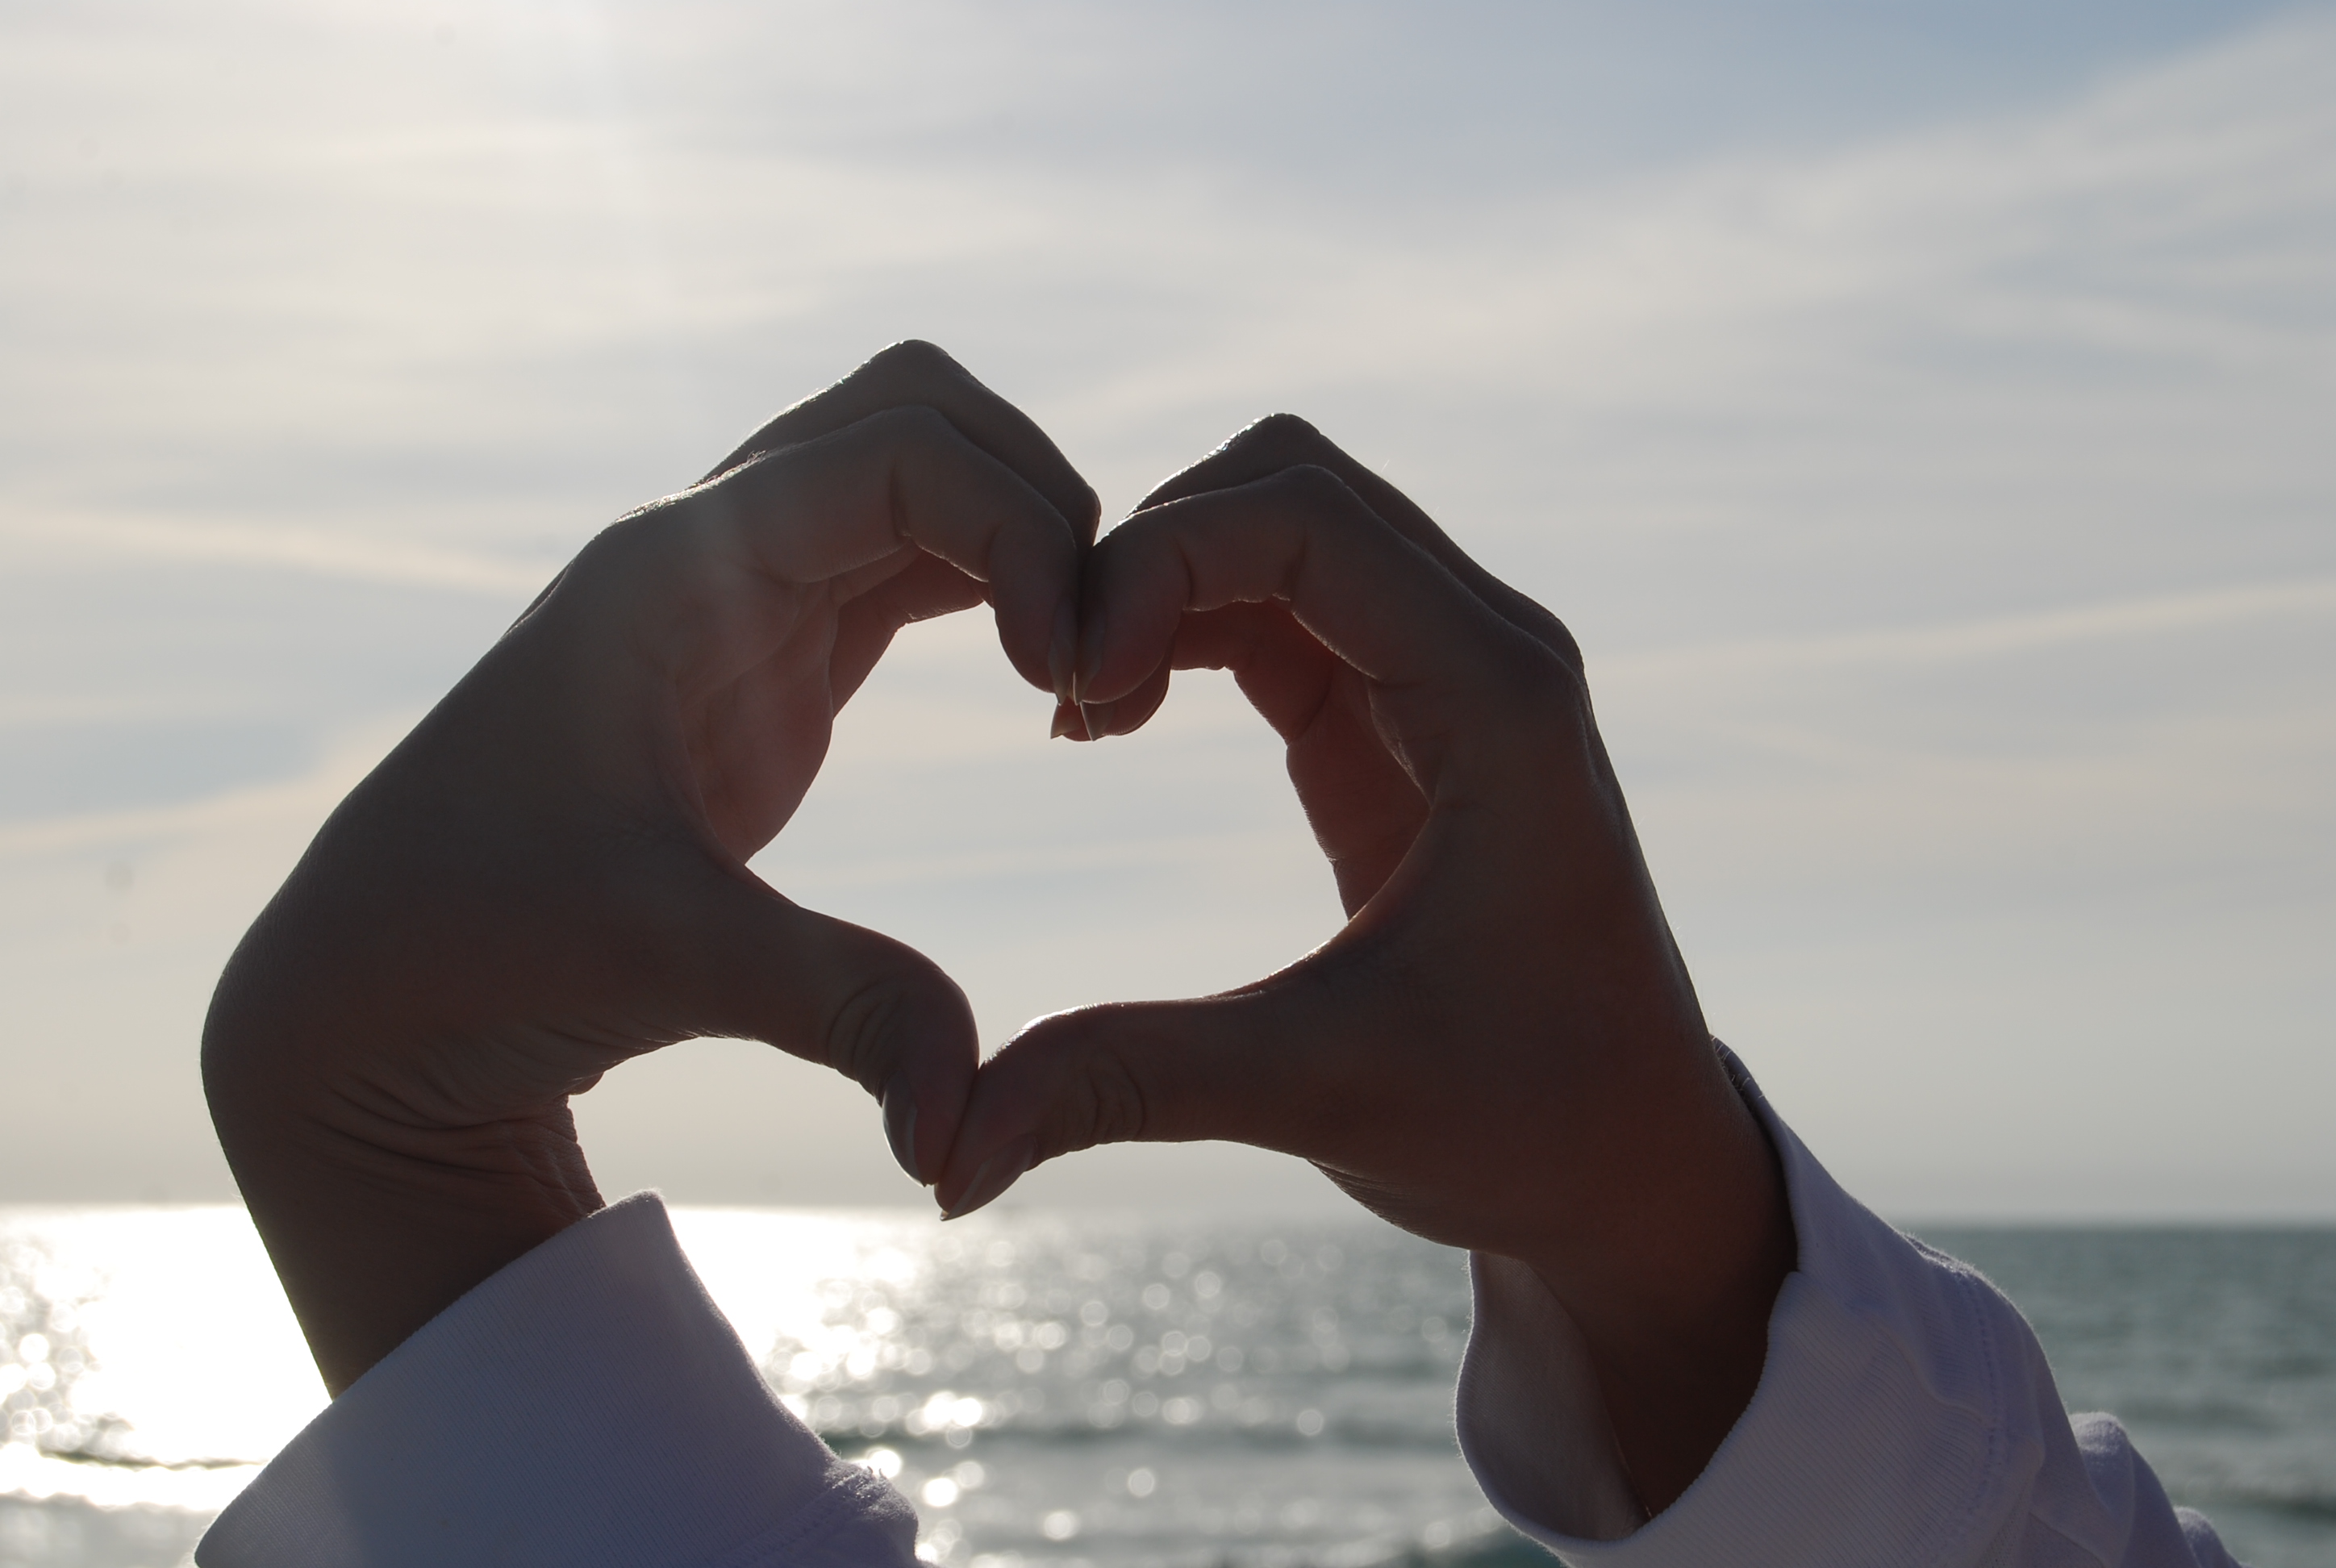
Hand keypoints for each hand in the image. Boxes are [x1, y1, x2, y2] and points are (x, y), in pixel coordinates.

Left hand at [203, 342, 1096, 1392]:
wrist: (377, 987)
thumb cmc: (482, 951)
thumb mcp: (666, 965)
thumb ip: (835, 1014)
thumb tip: (964, 1128)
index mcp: (676, 569)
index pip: (896, 451)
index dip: (1020, 531)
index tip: (1064, 673)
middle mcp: (712, 546)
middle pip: (916, 409)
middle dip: (1037, 498)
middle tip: (1090, 650)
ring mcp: (741, 592)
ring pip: (918, 469)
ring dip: (1021, 537)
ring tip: (1076, 674)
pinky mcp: (770, 656)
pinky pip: (907, 559)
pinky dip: (994, 587)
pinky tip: (1039, 687)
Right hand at [934, 416, 1790, 1510]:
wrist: (1632, 1163)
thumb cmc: (1523, 1124)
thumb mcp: (1320, 1094)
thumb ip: (1129, 1084)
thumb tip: (945, 1157)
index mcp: (1498, 703)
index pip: (1308, 518)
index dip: (1158, 560)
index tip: (1070, 685)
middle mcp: (1486, 652)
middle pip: (1290, 481)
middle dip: (1152, 549)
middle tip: (1064, 684)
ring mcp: (1445, 675)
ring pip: (1281, 525)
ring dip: (1163, 582)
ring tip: (1079, 707)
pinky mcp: (1402, 718)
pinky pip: (1280, 604)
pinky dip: (1185, 625)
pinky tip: (1112, 717)